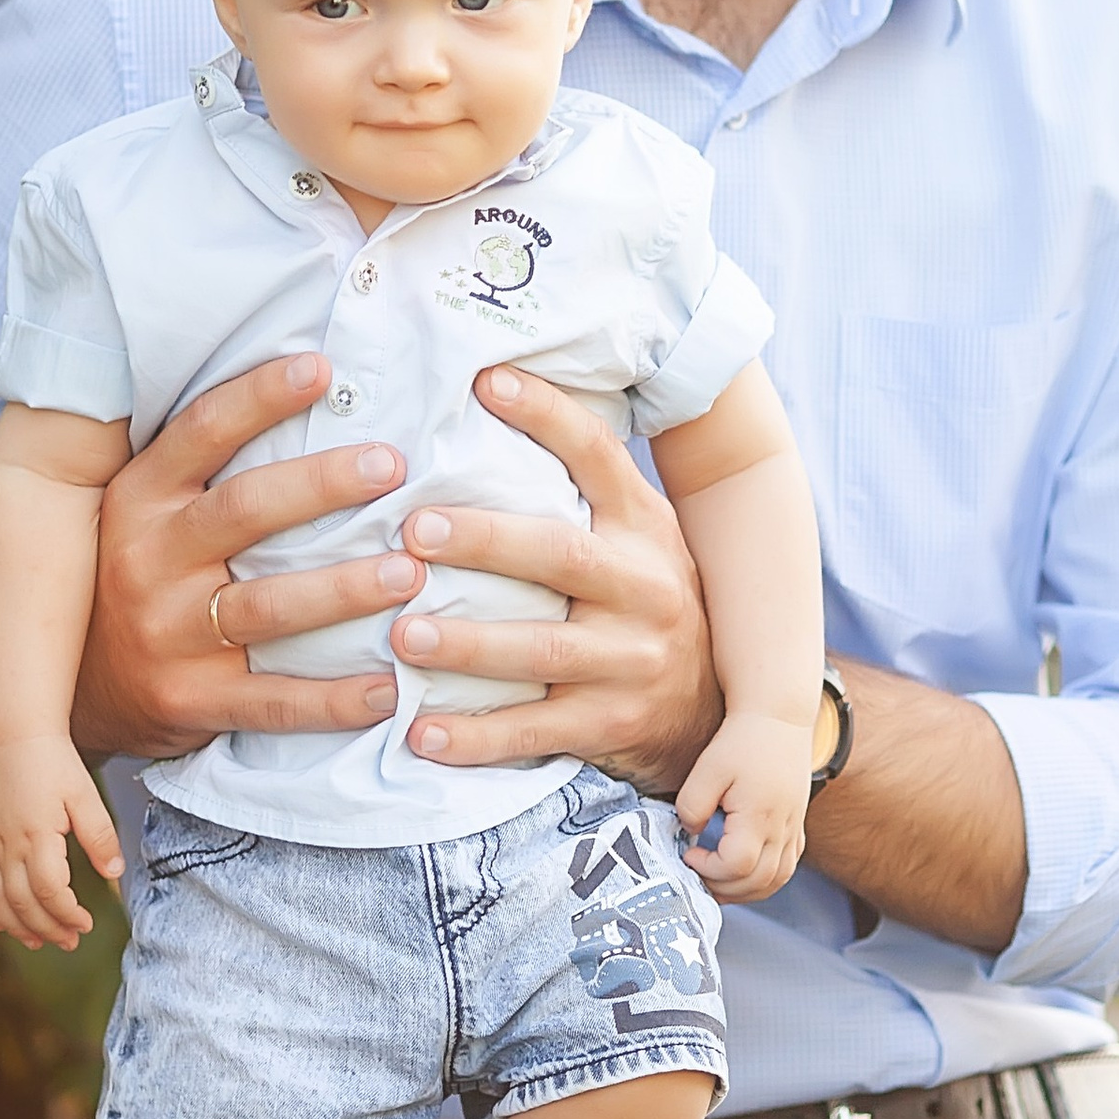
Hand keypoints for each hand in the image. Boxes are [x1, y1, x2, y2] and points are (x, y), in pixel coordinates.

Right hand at [0, 737, 123, 950]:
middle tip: (70, 941)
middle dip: (47, 929)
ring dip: (15, 926)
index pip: (48, 892)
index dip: (67, 915)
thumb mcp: (84, 794)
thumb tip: (114, 874)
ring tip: (38, 942)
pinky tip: (4, 919)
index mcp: (36, 834)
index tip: (86, 923)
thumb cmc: (52, 760)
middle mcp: (6, 843)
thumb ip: (99, 836)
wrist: (11, 731)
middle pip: (21, 903)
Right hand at [73, 351, 414, 761]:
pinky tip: (389, 689)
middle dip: (322, 484)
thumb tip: (299, 384)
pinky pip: (273, 701)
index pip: (201, 433)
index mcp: (139, 500)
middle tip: (393, 465)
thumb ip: (200, 465)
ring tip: (410, 572)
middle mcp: (148, 561)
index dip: (259, 397)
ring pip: (267, 607)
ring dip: (344, 590)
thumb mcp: (142, 510)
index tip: (321, 369)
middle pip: (243, 510)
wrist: (68, 688)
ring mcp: (169, 636)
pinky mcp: (191, 702)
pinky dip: (335, 701)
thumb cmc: (132, 575)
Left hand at [393, 367, 719, 786]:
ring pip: (544, 649)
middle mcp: (644, 586)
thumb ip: (578, 492)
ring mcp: (631, 660)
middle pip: (561, 555)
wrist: (715, 708)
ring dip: (469, 644)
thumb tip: (487, 401)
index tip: (487, 380)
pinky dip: (476, 737)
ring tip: (403, 636)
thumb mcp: (636, 537)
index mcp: (643, 526)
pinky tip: (420, 732)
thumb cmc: (645, 601)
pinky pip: (536, 731)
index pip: (598, 456)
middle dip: (485, 541)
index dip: (547, 415)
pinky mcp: (611, 724)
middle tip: (414, 531)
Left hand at [672, 707, 813, 902]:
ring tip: (717, 882)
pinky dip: (765, 880)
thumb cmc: (741, 740)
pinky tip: (742, 873)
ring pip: (776, 880)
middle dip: (724, 888)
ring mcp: (794, 829)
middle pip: (759, 882)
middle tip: (697, 875)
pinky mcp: (797, 825)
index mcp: (760, 816)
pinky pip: (786, 867)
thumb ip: (692, 805)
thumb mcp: (707, 768)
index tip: (689, 852)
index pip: (737, 865)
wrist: (780, 718)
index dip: (709, 868)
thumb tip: (691, 833)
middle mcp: (783, 828)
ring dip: (746, 890)